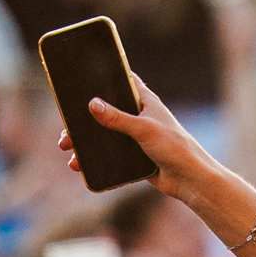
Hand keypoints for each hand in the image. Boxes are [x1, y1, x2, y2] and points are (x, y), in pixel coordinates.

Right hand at [79, 62, 207, 201]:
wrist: (189, 179)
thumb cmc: (174, 147)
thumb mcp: (144, 129)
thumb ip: (118, 118)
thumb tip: (92, 104)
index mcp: (146, 102)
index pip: (124, 82)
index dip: (106, 78)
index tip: (82, 77)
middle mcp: (139, 117)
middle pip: (106, 112)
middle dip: (83, 120)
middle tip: (66, 130)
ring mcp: (135, 138)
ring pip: (104, 136)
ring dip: (85, 142)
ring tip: (68, 150)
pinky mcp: (133, 157)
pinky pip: (108, 155)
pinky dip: (93, 159)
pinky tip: (79, 166)